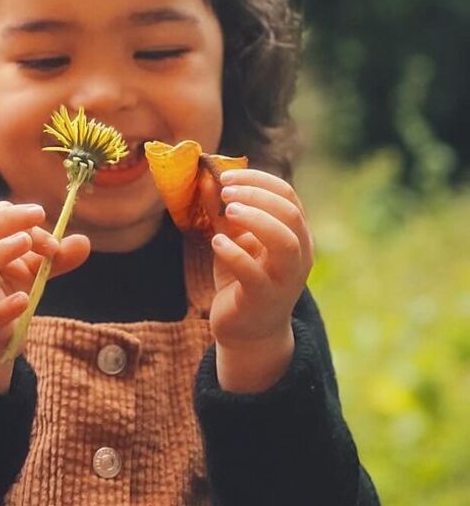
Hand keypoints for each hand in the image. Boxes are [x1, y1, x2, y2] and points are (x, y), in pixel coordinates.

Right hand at [0, 201, 89, 392]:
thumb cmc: (4, 293)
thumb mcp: (30, 271)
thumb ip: (55, 256)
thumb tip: (84, 241)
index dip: (15, 214)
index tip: (43, 217)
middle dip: (3, 220)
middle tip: (37, 216)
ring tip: (25, 242)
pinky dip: (7, 306)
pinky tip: (25, 299)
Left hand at [203, 168, 314, 392]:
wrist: (247, 329)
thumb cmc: (243, 277)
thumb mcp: (231, 238)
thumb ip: (221, 210)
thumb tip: (206, 175)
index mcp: (294, 234)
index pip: (287, 195)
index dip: (258, 180)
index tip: (226, 175)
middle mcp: (298, 255)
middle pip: (290, 214)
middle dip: (257, 195)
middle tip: (226, 191)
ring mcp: (284, 279)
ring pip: (285, 243)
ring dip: (256, 220)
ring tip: (228, 211)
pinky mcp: (264, 299)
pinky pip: (255, 275)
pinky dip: (235, 254)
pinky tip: (217, 242)